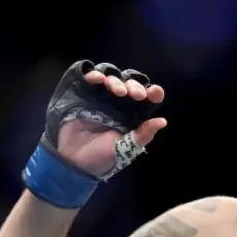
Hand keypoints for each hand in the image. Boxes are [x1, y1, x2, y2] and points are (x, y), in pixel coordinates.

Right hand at [55, 63, 165, 177]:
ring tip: (119, 92)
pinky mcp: (83, 95)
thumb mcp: (125, 148)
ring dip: (116, 80)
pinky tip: (97, 79)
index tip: (156, 92)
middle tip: (136, 95)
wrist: (73, 161)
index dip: (153, 93)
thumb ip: (143, 135)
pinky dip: (94, 74)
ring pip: (112, 78)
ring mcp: (100, 97)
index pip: (146, 99)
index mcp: (133, 115)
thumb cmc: (102, 157)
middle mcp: (119, 103)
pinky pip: (89, 79)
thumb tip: (162, 121)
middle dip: (135, 86)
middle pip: (130, 84)